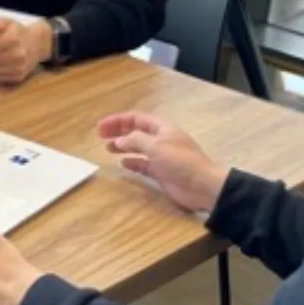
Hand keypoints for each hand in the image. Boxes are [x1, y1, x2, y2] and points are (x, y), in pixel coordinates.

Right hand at [97, 112, 229, 213]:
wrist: (202, 186)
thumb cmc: (181, 162)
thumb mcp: (156, 147)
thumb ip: (135, 141)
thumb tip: (118, 141)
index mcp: (162, 128)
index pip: (136, 118)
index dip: (118, 120)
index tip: (100, 127)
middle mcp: (161, 139)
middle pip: (136, 131)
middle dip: (119, 131)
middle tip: (100, 136)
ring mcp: (162, 156)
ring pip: (138, 147)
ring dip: (123, 146)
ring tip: (108, 148)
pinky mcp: (162, 172)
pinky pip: (143, 164)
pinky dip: (133, 163)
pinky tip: (123, 164)